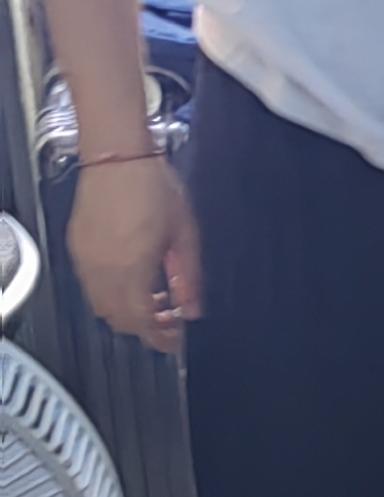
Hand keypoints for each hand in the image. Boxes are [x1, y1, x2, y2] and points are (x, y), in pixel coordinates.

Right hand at [69, 153, 200, 353]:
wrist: (118, 156)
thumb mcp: (184, 233)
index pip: (141, 322)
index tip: (174, 339)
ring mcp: (85, 260)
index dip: (159, 338)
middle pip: (119, 320)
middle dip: (144, 327)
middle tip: (168, 319)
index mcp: (132, 268)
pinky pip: (90, 286)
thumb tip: (193, 308)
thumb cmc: (151, 185)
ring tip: (154, 297)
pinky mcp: (76, 249)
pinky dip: (111, 294)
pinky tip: (132, 279)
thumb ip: (189, 276)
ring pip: (102, 306)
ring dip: (127, 311)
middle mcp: (103, 270)